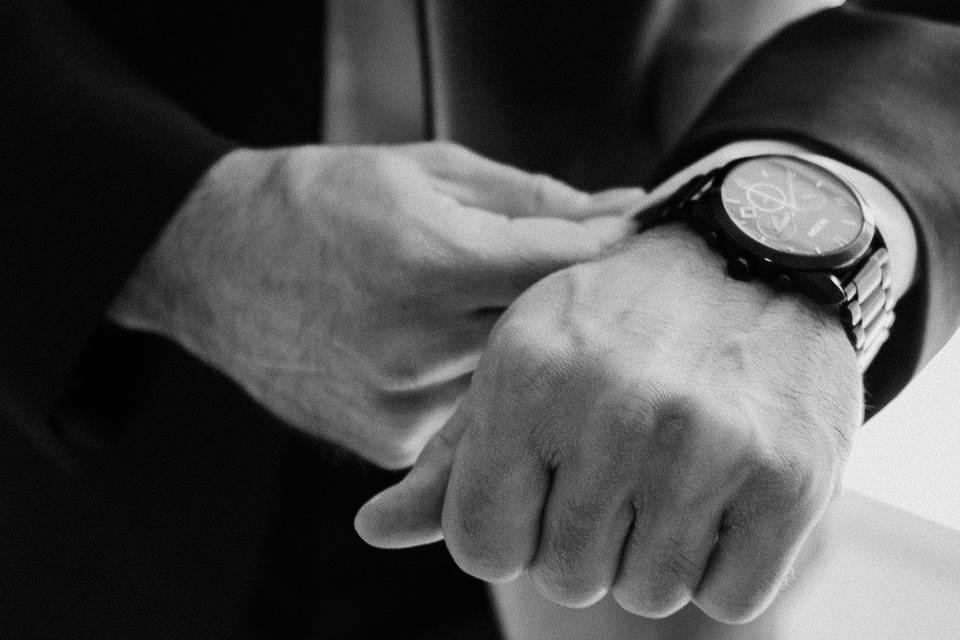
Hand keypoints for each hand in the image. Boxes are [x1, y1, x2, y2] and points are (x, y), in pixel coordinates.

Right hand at [107, 141, 644, 467]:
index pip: (561, 266)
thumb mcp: (423, 171)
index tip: (630, 248)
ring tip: (488, 311)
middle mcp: (417, 344)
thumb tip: (616, 212)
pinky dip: (470, 384)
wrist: (211, 260)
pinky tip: (442, 351)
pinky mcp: (385, 440)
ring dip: (519, 349)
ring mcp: (400, 403)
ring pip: (509, 381)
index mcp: (431, 261)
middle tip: (574, 285)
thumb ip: (529, 199)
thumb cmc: (316, 201)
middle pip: (544, 333)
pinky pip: (464, 417)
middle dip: (564, 307)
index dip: (604, 254)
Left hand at [355, 223, 861, 621]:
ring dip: (657, 550)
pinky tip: (728, 489)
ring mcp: (706, 443)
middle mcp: (612, 408)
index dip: (510, 530)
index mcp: (527, 376)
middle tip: (622, 466)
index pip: (481, 543)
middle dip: (586, 537)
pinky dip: (728, 562)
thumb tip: (371, 531)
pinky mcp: (790, 477)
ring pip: (648, 590)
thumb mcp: (522, 363)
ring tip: (675, 469)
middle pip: (566, 575)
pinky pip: (732, 595)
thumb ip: (451, 459)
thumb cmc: (620, 320)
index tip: (544, 491)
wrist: (756, 255)